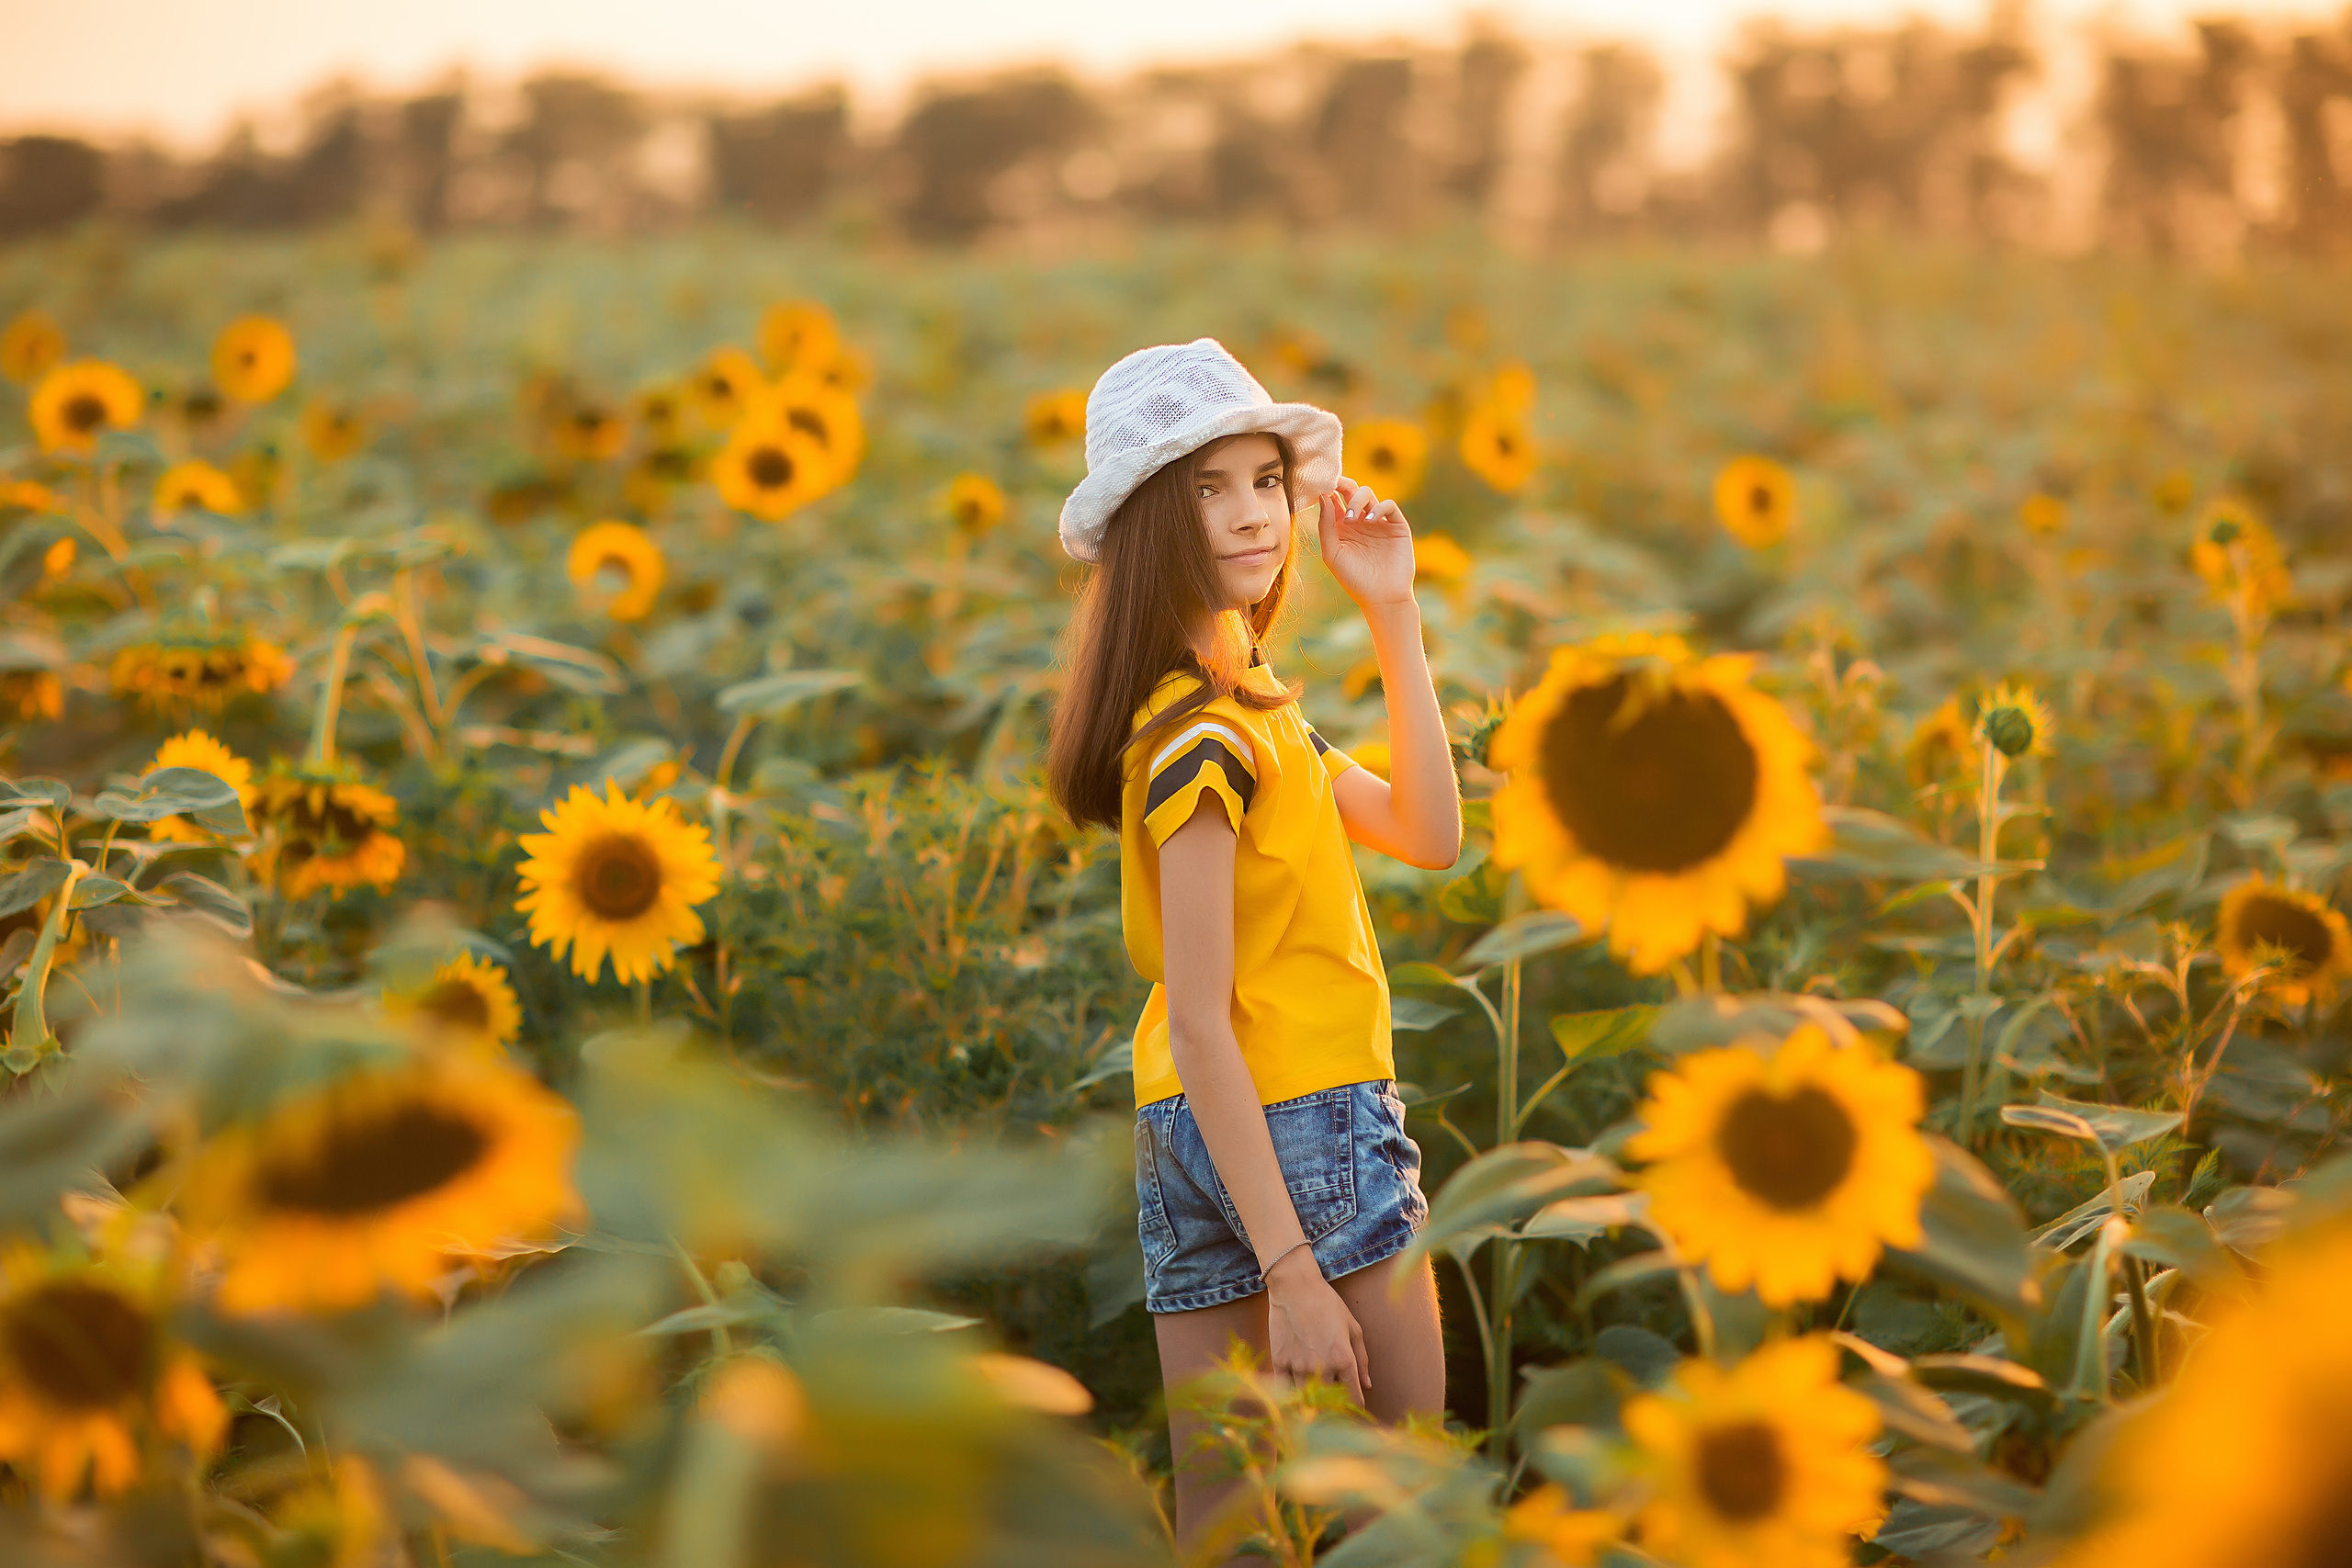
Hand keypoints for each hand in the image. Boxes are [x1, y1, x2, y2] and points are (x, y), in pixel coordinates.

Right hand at [1264, 1246, 1370, 1405]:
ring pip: (1307, 1399)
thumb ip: (1362, 1359)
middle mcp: (1322, 1367)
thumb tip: (1367, 1385)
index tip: (1356, 1412)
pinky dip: (1290, 1397)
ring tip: (1315, 1409)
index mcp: (1343, 1359)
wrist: (1294, 1287)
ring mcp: (1298, 1366)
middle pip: (1330, 1401)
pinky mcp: (1280, 1362)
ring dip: (1312, 1406)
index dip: (1356, 1406)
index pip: (1353, 1394)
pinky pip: (1285, 1390)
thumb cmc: (1327, 1303)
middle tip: (1336, 1412)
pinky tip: (1294, 1399)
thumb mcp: (1352, 1327)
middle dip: (1335, 1408)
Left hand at [1315, 477, 1414, 610]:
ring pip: (1368, 494)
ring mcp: (1378, 522)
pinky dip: (1379, 508)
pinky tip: (1370, 521)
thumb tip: (1323, 496)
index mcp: (1341, 526)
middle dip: (1342, 485)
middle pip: (1351, 490)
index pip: (1333, 498)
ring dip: (1357, 501)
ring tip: (1352, 520)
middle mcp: (1359, 521)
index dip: (1327, 489)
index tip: (1320, 486)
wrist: (1382, 597)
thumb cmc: (1354, 579)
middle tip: (1335, 487)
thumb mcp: (1332, 553)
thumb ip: (1325, 525)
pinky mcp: (1396, 526)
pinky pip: (1388, 506)